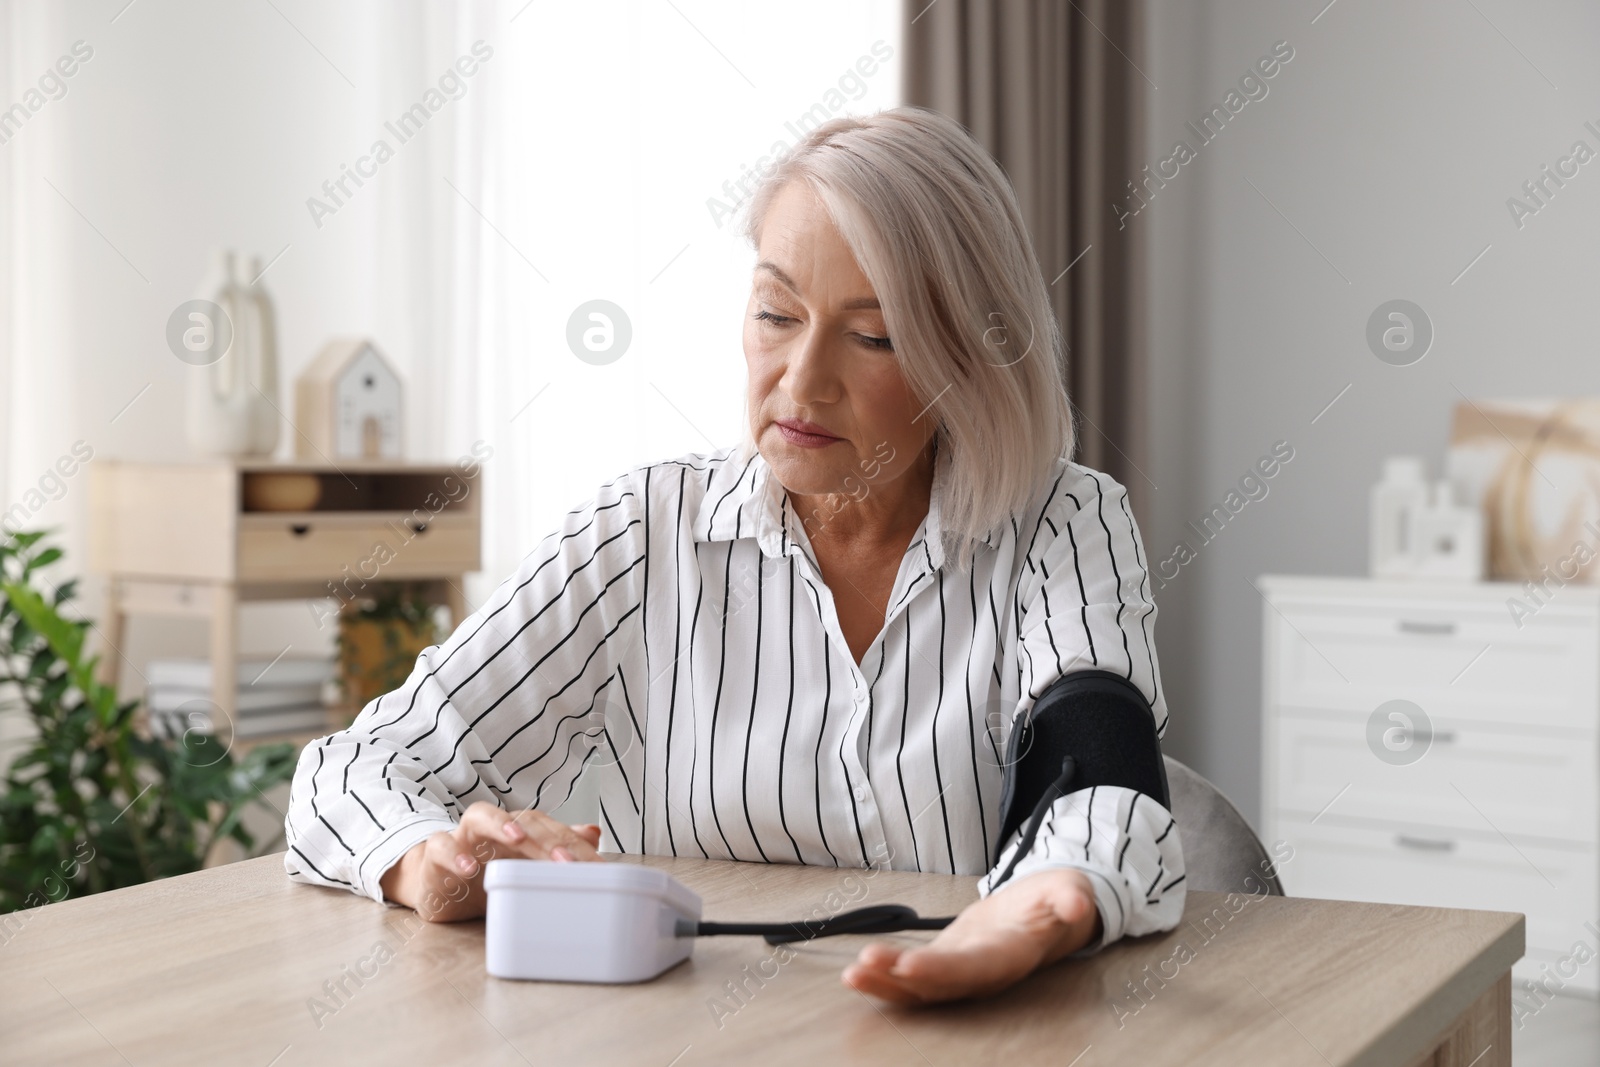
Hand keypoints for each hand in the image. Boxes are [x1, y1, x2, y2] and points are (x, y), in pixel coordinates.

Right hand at [378, 802, 602, 921]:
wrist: (439, 887)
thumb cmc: (485, 874)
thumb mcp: (523, 868)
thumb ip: (556, 850)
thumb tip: (593, 833)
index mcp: (518, 830)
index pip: (549, 828)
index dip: (571, 844)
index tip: (594, 867)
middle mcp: (493, 828)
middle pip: (522, 819)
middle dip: (545, 838)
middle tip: (565, 859)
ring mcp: (463, 838)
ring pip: (479, 815)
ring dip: (500, 824)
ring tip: (518, 839)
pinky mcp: (435, 857)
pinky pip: (441, 847)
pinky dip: (454, 854)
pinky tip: (468, 868)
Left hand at [841, 868, 1101, 1003]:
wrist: (1047, 912)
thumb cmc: (1056, 901)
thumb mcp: (1069, 889)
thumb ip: (1071, 897)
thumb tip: (1078, 904)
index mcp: (1012, 954)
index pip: (975, 967)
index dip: (942, 970)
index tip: (909, 965)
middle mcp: (985, 972)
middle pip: (940, 983)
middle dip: (901, 979)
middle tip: (865, 965)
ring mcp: (962, 972)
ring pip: (921, 988)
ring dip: (885, 984)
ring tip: (852, 974)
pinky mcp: (945, 965)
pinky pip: (913, 979)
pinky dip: (884, 978)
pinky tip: (856, 973)